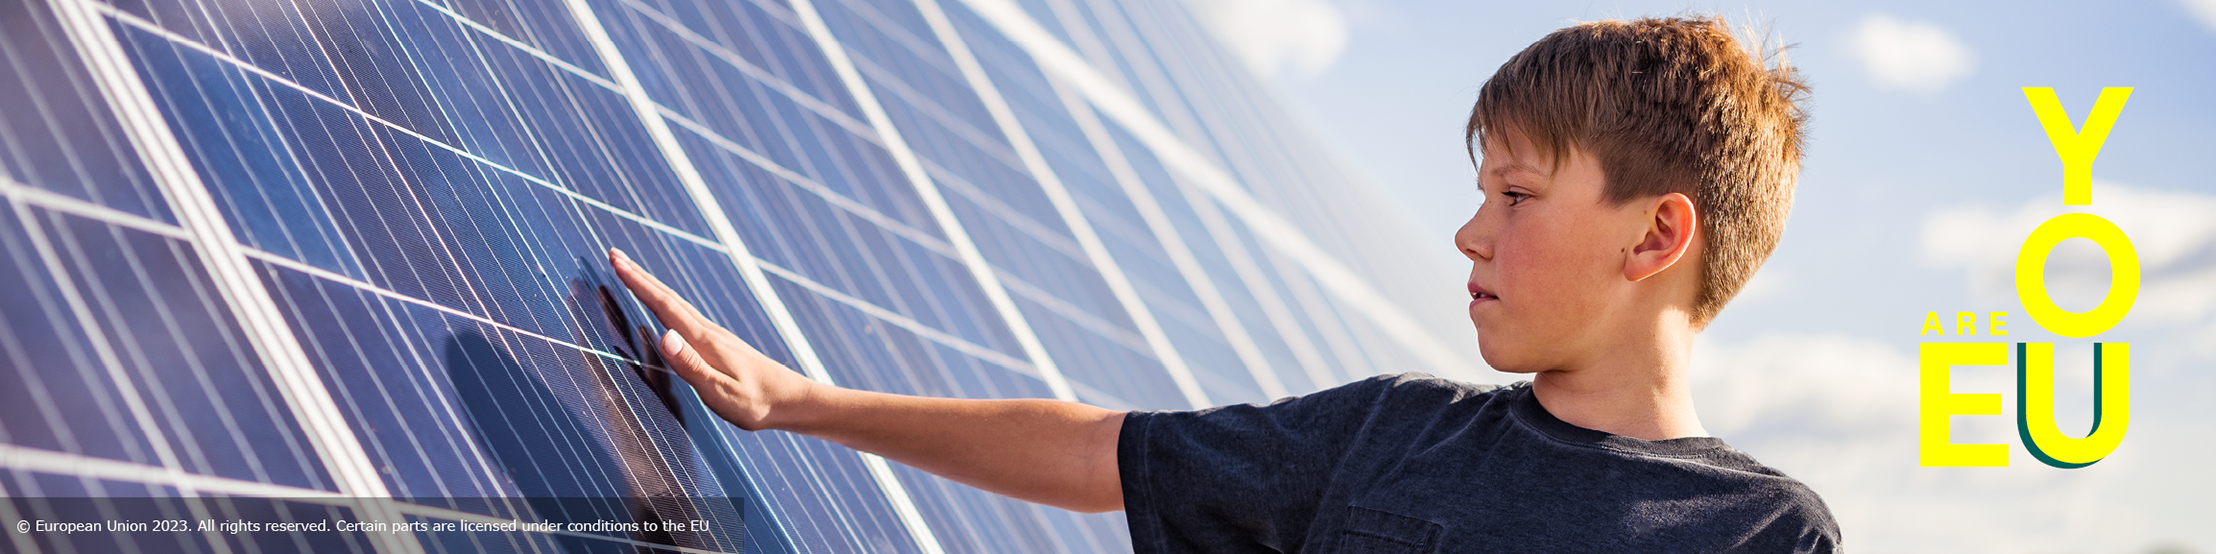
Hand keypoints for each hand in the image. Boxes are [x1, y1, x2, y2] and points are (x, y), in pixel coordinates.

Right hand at [608, 248, 819, 430]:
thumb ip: (691, 365)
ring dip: (652, 287)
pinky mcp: (721, 344)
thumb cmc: (757, 402)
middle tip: (615, 255)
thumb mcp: (720, 392)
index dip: (638, 283)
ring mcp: (716, 336)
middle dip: (639, 276)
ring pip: (677, 304)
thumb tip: (665, 336)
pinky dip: (668, 303)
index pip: (664, 306)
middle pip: (668, 297)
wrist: (793, 400)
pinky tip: (666, 307)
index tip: (616, 261)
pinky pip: (687, 316)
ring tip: (632, 274)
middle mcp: (709, 332)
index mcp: (705, 341)